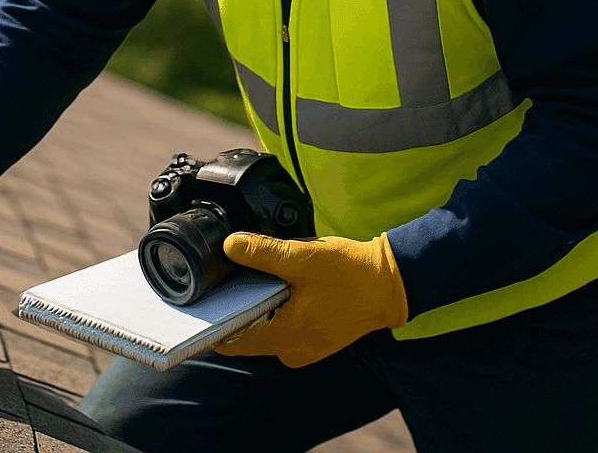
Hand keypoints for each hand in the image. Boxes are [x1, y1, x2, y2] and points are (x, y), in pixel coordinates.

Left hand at [214, 232, 407, 367]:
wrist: (391, 284)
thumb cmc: (351, 273)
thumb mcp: (303, 258)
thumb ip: (262, 252)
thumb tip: (230, 245)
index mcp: (283, 337)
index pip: (229, 340)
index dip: (214, 318)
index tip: (206, 297)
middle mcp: (291, 351)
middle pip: (245, 334)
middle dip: (236, 308)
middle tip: (231, 278)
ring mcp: (304, 349)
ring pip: (264, 330)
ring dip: (258, 308)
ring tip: (258, 278)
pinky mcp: (315, 340)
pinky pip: (283, 328)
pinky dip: (276, 310)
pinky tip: (281, 286)